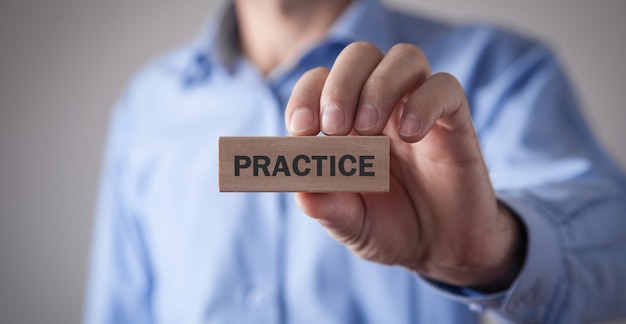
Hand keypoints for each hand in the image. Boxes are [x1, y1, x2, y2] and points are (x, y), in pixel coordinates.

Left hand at [285, 42, 523, 290]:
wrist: (439, 251)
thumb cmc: (389, 228)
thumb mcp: (351, 224)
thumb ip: (327, 207)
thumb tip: (300, 191)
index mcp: (345, 123)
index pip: (320, 81)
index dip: (306, 95)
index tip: (301, 130)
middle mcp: (381, 107)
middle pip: (360, 56)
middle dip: (340, 84)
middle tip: (334, 127)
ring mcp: (418, 109)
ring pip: (404, 58)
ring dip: (379, 86)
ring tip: (369, 129)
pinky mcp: (454, 121)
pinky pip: (445, 87)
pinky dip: (424, 102)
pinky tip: (411, 135)